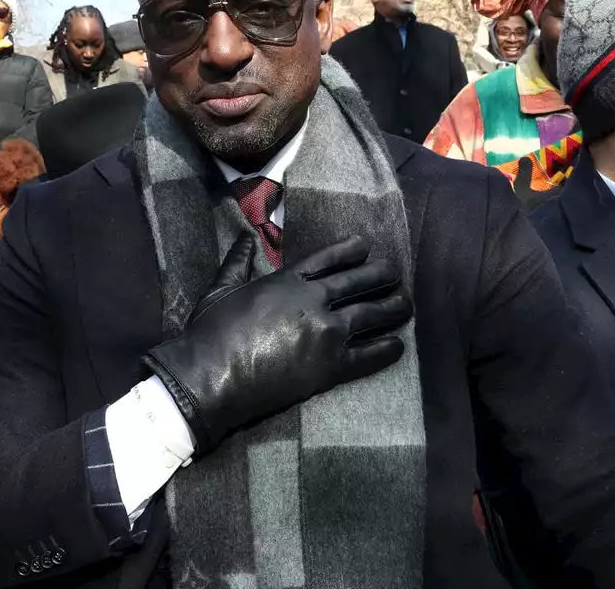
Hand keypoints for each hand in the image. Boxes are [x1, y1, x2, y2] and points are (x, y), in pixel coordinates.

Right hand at [143, 233, 411, 453]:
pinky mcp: (331, 367)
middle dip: (382, 276)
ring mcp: (327, 333)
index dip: (352, 252)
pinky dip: (387, 350)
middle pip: (359, 283)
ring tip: (406, 305)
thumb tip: (243, 236)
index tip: (367, 248)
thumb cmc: (209, 333)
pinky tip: (398, 346)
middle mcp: (314, 301)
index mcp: (287, 281)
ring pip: (372, 315)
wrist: (210, 377)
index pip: (329, 259)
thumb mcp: (219, 289)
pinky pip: (369, 356)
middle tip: (395, 275)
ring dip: (393, 308)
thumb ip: (236, 262)